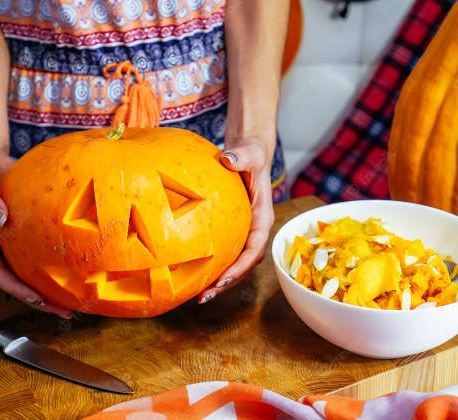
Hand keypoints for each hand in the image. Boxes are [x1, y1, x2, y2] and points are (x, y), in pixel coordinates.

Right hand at [0, 144, 71, 318]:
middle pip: (16, 280)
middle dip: (39, 299)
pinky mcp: (21, 230)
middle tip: (66, 311)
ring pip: (28, 269)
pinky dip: (52, 262)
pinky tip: (73, 265)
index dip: (18, 290)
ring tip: (73, 298)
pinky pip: (37, 250)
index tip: (39, 301)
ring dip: (48, 286)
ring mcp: (8, 239)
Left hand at [198, 140, 274, 302]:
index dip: (241, 266)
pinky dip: (214, 267)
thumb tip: (228, 158)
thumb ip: (241, 156)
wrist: (249, 155)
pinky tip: (194, 276)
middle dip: (227, 282)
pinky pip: (225, 254)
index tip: (223, 278)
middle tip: (205, 295)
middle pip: (245, 264)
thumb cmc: (251, 155)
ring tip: (199, 296)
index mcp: (263, 218)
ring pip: (236, 264)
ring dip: (220, 282)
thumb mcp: (250, 153)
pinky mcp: (234, 232)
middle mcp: (256, 230)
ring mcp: (245, 233)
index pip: (255, 248)